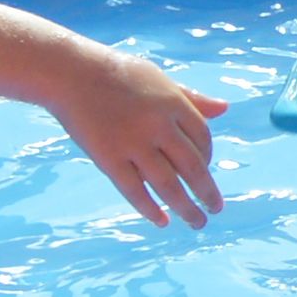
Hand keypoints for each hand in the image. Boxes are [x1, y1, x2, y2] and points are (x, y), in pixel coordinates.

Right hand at [45, 41, 230, 230]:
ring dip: (187, 209)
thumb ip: (192, 97)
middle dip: (208, 193)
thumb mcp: (160, 79)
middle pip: (193, 167)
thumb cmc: (118, 74)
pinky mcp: (108, 159)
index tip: (204, 169)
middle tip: (216, 209)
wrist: (71, 73)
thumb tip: (225, 109)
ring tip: (197, 223)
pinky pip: (135, 191)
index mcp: (173, 102)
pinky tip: (162, 221)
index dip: (208, 157)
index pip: (203, 138)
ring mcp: (133, 144)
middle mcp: (158, 125)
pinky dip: (151, 210)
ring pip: (168, 186)